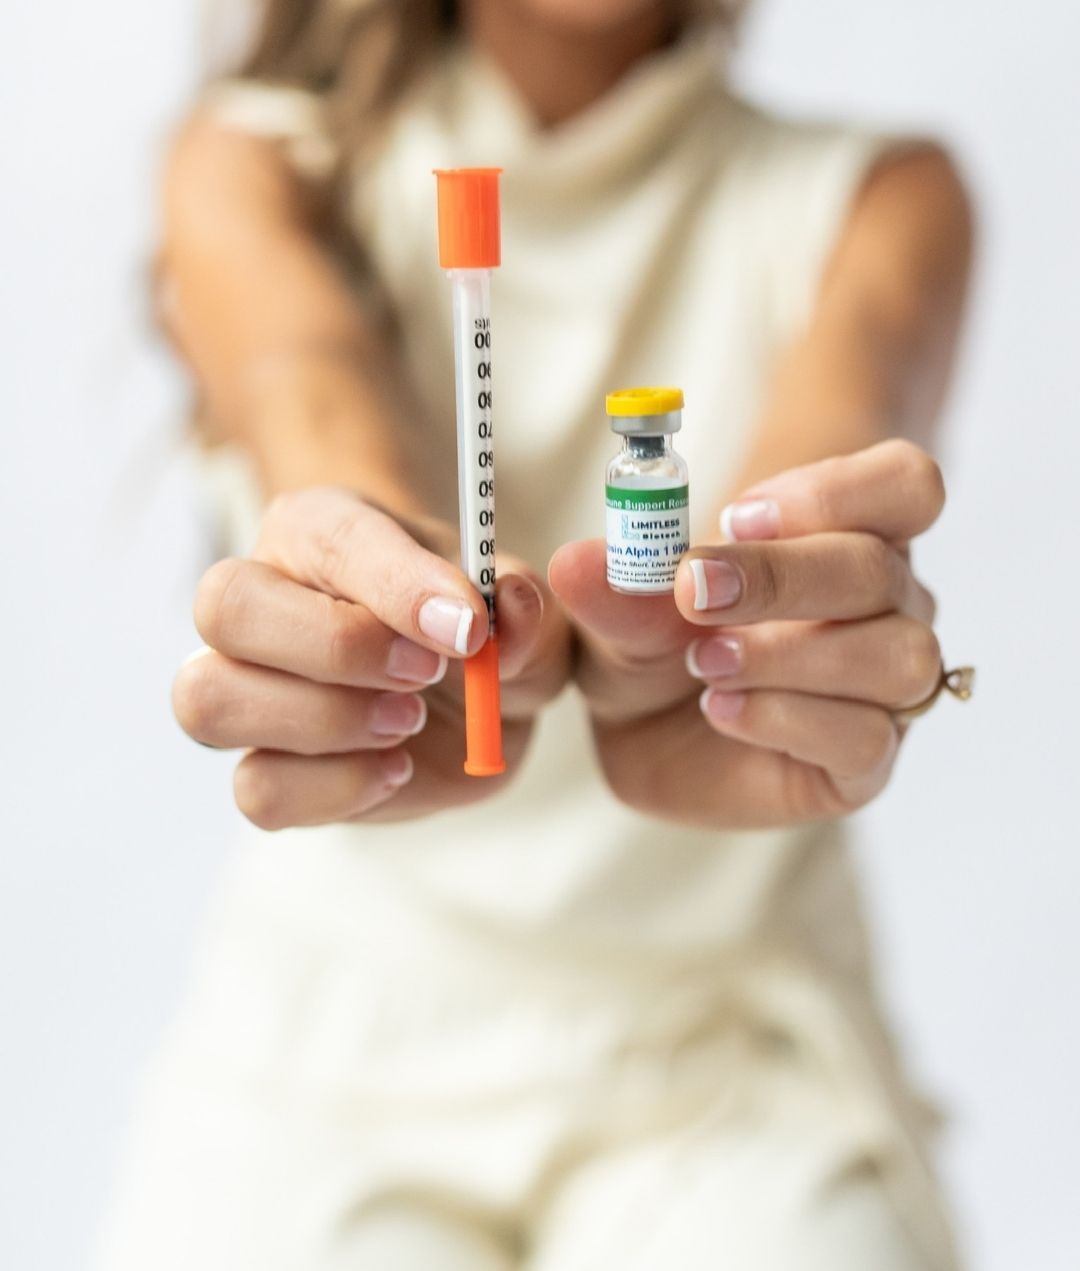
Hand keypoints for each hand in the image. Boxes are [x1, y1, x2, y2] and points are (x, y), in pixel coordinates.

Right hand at [173, 486, 570, 827]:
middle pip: (225, 606)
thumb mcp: (523, 611)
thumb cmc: (484, 629)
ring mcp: (250, 689)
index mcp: (321, 531)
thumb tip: (505, 607)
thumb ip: (520, 604)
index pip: (329, 536)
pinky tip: (395, 769)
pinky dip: (334, 790)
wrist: (478, 698)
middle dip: (335, 649)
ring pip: (210, 700)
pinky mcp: (268, 769)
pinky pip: (257, 790)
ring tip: (407, 723)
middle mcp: (264, 600)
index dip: (397, 584)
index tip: (470, 625)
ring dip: (323, 722)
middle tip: (425, 675)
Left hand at [548, 441, 944, 827]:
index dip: (838, 491)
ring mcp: (883, 684)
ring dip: (791, 656)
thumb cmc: (654, 644)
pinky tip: (723, 709)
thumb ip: (618, 588)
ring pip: (896, 656)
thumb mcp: (622, 610)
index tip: (740, 514)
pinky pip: (868, 738)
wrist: (644, 735)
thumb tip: (579, 563)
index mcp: (847, 534)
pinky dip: (789, 719)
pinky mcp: (865, 762)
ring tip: (707, 664)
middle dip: (782, 577)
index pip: (907, 486)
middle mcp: (885, 604)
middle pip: (881, 569)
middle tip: (696, 592)